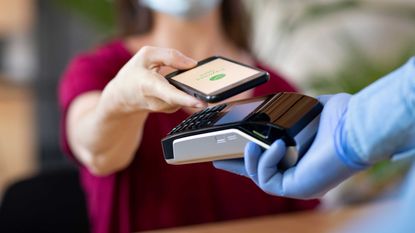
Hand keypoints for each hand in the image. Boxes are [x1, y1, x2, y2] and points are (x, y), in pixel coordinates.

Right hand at [100, 46, 205, 114]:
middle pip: (182, 100)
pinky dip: (189, 92)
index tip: (200, 102)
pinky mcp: (170, 109)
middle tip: (215, 95)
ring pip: (185, 99)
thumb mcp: (146, 55)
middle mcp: (157, 101)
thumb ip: (169, 56)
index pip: (169, 94)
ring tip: (202, 84)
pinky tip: (190, 86)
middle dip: (198, 97)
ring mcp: (164, 108)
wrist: (122, 96)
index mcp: (149, 85)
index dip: (185, 99)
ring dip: (194, 92)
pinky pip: (184, 99)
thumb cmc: (134, 74)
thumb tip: (192, 64)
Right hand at [214, 94, 364, 198]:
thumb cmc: (338, 117)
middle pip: (259, 172)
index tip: (231, 148)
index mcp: (300, 156)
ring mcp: (297, 183)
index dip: (249, 155)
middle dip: (237, 166)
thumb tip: (276, 106)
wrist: (354, 126)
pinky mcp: (296, 188)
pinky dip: (266, 161)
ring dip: (250, 161)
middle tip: (217, 159)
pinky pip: (268, 180)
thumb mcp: (306, 110)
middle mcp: (298, 172)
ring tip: (250, 144)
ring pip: (260, 178)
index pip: (268, 159)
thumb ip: (290, 111)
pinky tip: (276, 145)